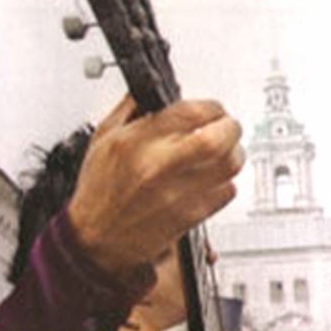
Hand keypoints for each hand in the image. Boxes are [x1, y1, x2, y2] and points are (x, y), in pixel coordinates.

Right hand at [67, 95, 244, 280]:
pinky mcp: (190, 216)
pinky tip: (214, 178)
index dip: (211, 107)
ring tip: (225, 151)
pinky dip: (227, 181)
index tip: (213, 109)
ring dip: (234, 153)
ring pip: (229, 165)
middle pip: (218, 139)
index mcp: (136, 142)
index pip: (190, 113)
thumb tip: (152, 91)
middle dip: (231, 128)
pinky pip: (226, 192)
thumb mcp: (103, 139)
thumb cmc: (99, 191)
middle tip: (228, 127)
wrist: (96, 239)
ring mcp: (177, 193)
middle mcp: (158, 167)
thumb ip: (129, 109)